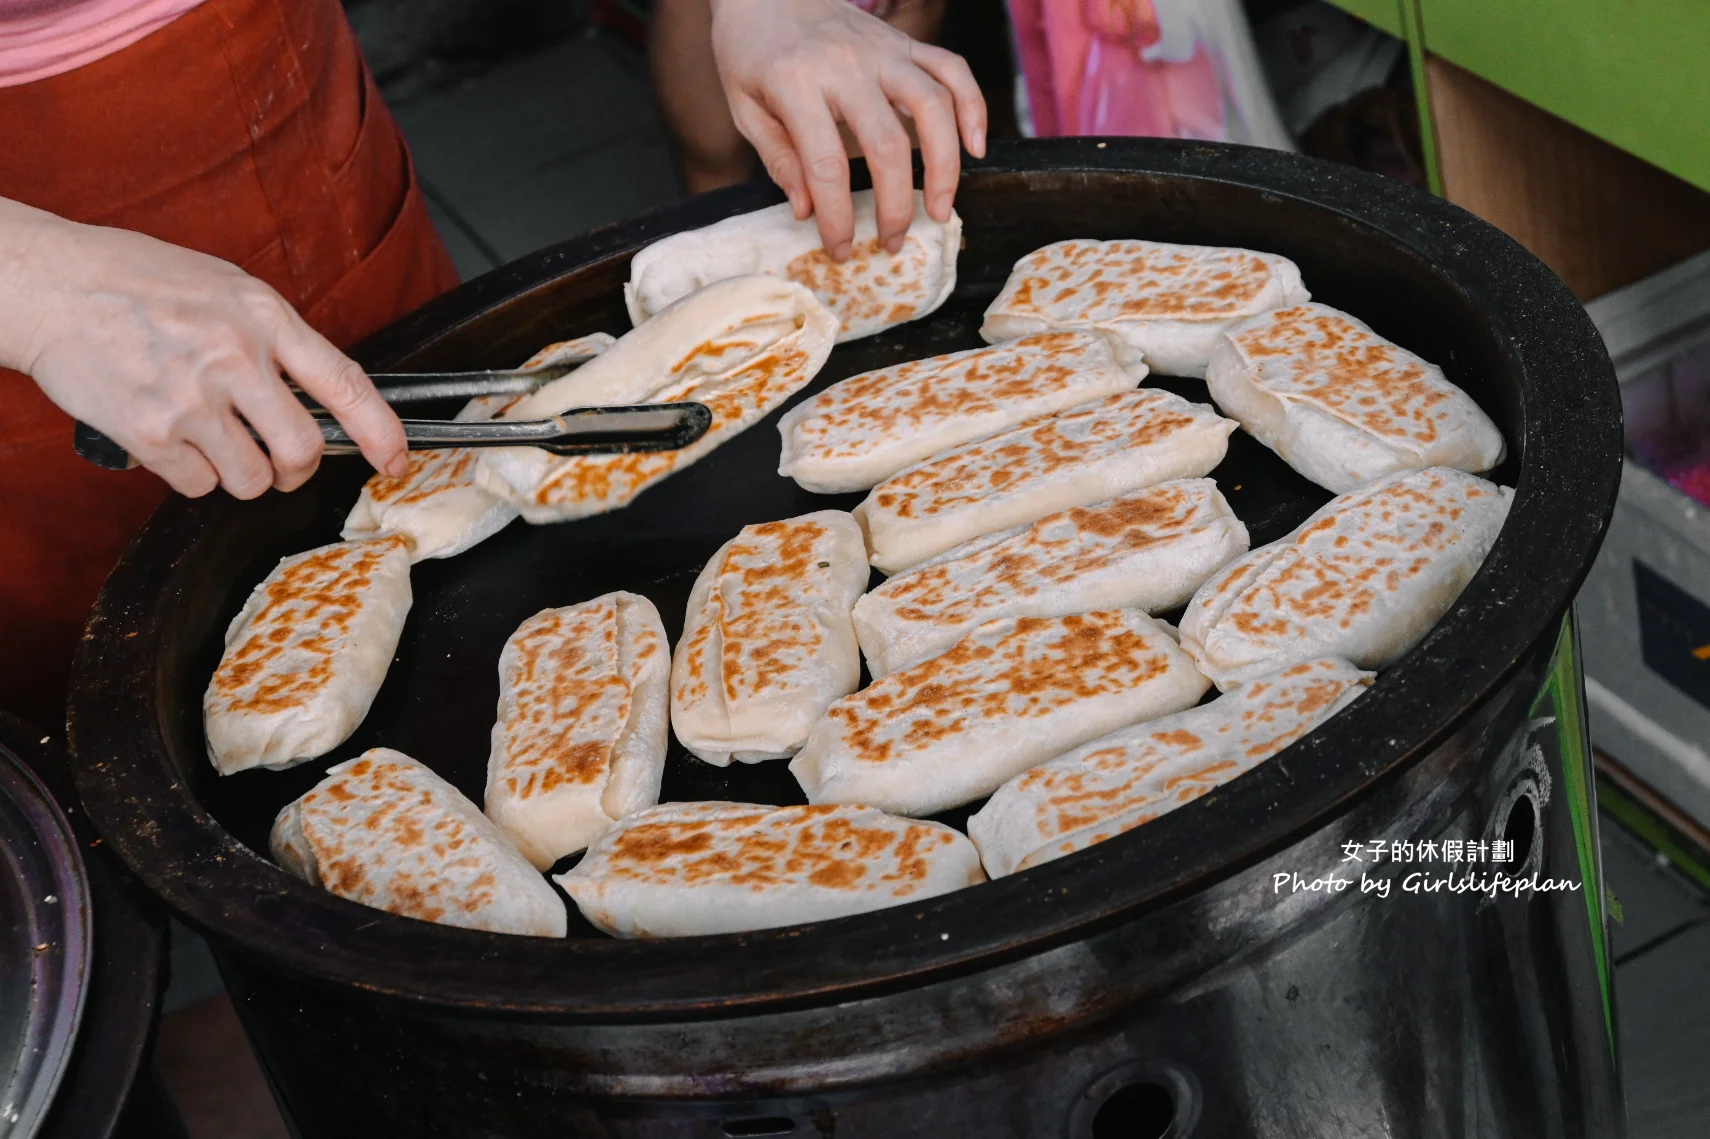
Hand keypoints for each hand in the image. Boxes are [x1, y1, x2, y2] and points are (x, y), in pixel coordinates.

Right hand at [0, 198, 407, 498]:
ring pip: (252, 480)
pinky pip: (197, 486)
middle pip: (302, 450)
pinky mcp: (150, 432)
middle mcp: (235, 358)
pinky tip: (171, 436)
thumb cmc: (139, 282)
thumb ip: (276, 339)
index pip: (345, 383)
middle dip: (296, 468)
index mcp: (263, 316)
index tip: (395, 461)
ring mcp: (192, 398)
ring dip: (241, 474)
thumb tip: (320, 395)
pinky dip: (191, 475)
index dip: (381, 432)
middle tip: (279, 460)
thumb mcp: (227, 289)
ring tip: (212, 437)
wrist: (51, 286)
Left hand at [709, 0, 985, 259]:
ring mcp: (882, 50)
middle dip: (896, 205)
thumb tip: (808, 210)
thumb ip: (778, 158)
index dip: (837, 218)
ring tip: (941, 209)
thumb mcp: (744, 107)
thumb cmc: (751, 52)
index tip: (840, 249)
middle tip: (893, 243)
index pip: (826, 165)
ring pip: (933, 106)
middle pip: (888, 144)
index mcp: (796, 83)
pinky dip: (972, 106)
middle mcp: (847, 65)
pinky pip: (952, 70)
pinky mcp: (904, 43)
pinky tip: (976, 147)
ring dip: (945, 165)